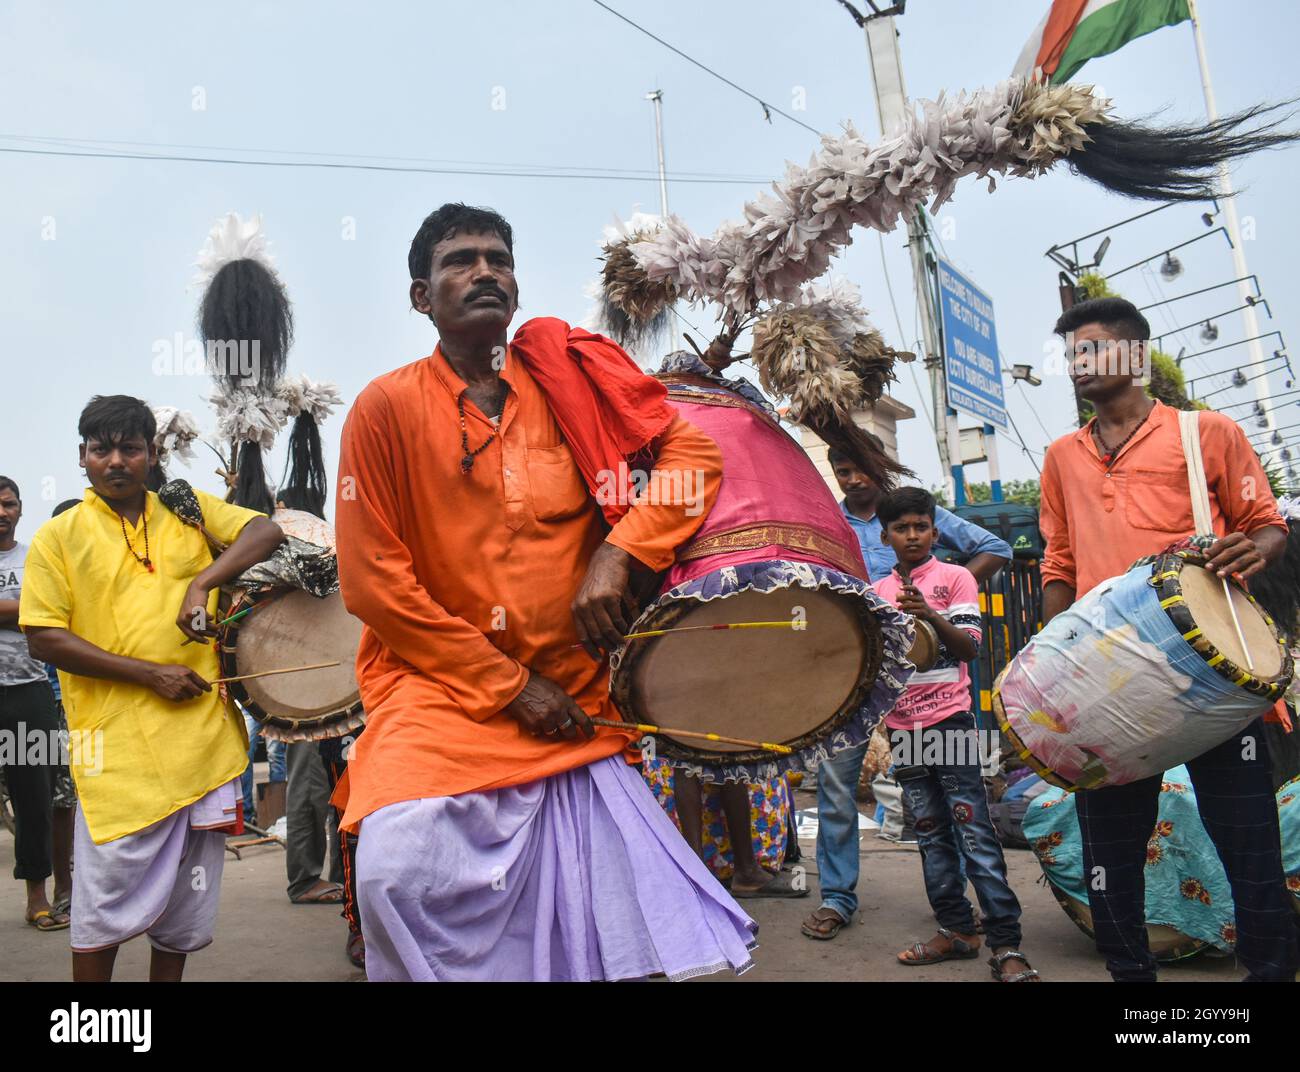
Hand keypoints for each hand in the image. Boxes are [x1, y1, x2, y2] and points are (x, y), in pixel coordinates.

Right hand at [140, 662, 211, 701]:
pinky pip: (182, 699)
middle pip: (198, 693)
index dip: (207, 687)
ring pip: (190, 697)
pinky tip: (176, 691)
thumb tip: (203, 683)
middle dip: (198, 692)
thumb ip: (193, 675)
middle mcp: (185, 683)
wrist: (155, 675)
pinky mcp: (173, 697)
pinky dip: (181, 697)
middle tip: (195, 690)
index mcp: (188, 674)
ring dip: (188, 694)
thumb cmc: (170, 670)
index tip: (209, 689)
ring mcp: (179, 691)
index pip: (202, 684)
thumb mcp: (183, 668)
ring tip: (181, 688)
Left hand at [176, 581, 216, 642]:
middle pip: (197, 631)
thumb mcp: (190, 615)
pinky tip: (212, 616)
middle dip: (208, 634)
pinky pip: (206, 618)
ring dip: (212, 627)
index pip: (190, 635)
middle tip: (215, 634)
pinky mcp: (196, 609)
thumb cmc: (194, 603)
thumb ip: (193, 625)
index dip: (199, 639)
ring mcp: (189, 614)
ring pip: (203, 625)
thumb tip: (201, 637)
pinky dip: (211, 618)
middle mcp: (183, 619)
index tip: (207, 642)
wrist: (196, 589)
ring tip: (218, 627)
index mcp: (179, 622)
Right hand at [503, 671, 593, 740]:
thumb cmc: (537, 684)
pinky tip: (534, 719)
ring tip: (546, 720)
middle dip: (569, 732)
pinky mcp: (533, 725)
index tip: (590, 734)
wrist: (517, 684)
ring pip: (554, 734)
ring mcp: (545, 719)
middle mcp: (558, 712)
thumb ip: (565, 703)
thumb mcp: (556, 690)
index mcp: (566, 701)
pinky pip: (540, 733)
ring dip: (552, 730)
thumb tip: (573, 716)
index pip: (583, 719)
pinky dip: (538, 729)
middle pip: (569, 731)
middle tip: (566, 730)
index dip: (588, 729)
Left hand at [571, 542, 638, 658]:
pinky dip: (623, 627)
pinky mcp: (609, 598)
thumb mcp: (589, 597)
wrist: (608, 559)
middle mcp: (583, 606)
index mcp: (576, 608)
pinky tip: (626, 629)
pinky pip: (617, 619)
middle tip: (615, 651)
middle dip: (606, 646)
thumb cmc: (599, 580)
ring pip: (607, 629)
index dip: (591, 649)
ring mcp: (596, 602)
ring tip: (623, 643)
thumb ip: (592, 616)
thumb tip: (602, 638)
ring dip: (616, 639)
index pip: (582, 635)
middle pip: (595, 635)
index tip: (598, 658)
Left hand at [897, 583, 934, 621]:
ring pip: (909, 605)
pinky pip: (912, 611)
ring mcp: (922, 605)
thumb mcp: (912, 599)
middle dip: (901, 598)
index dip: (907, 587)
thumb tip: (896, 594)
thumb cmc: (918, 605)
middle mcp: (921, 598)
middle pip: (909, 597)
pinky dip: (907, 611)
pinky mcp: (922, 612)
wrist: (929, 613)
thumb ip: (904, 597)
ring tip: (898, 608)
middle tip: (896, 600)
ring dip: (902, 606)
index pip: (914, 588)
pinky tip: (903, 611)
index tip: (899, 587)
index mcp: (919, 593)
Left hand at [1203, 532, 1266, 580]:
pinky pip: (1254, 569)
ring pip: (1241, 561)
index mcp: (1238, 537)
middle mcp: (1248, 544)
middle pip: (1230, 552)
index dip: (1213, 549)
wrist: (1263, 551)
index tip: (1205, 556)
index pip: (1223, 542)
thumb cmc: (1239, 550)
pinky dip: (1247, 573)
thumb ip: (1217, 549)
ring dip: (1229, 568)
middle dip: (1218, 560)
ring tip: (1219, 574)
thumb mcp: (1229, 546)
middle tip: (1208, 567)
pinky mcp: (1262, 563)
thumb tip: (1204, 552)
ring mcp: (1255, 553)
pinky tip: (1239, 578)